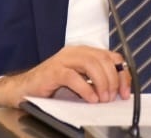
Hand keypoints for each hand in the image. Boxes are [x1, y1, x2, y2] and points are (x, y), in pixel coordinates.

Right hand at [0, 45, 129, 107]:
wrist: (24, 89)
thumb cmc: (52, 86)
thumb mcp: (80, 81)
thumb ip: (96, 80)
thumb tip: (117, 90)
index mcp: (84, 52)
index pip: (111, 57)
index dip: (122, 74)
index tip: (125, 91)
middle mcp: (75, 52)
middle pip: (104, 59)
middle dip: (113, 80)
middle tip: (113, 97)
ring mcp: (63, 60)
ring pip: (92, 64)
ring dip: (102, 83)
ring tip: (102, 98)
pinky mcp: (53, 71)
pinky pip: (74, 77)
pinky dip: (86, 89)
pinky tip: (90, 98)